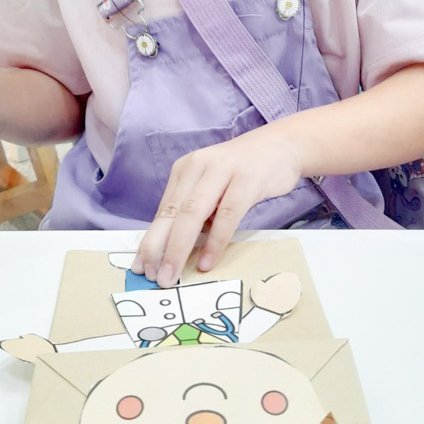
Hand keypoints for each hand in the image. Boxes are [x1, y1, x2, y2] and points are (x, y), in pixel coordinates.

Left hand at [132, 126, 303, 288]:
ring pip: (193, 213)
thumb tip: (178, 248)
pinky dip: (215, 241)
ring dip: (180, 248)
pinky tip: (206, 261)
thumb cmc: (244, 172)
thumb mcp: (213, 186)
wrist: (282, 145)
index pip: (163, 210)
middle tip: (154, 277)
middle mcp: (198, 166)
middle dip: (159, 248)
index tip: (141, 268)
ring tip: (172, 275)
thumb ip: (197, 211)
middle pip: (173, 212)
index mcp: (185, 170)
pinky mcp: (247, 178)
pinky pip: (227, 214)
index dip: (151, 240)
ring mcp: (222, 170)